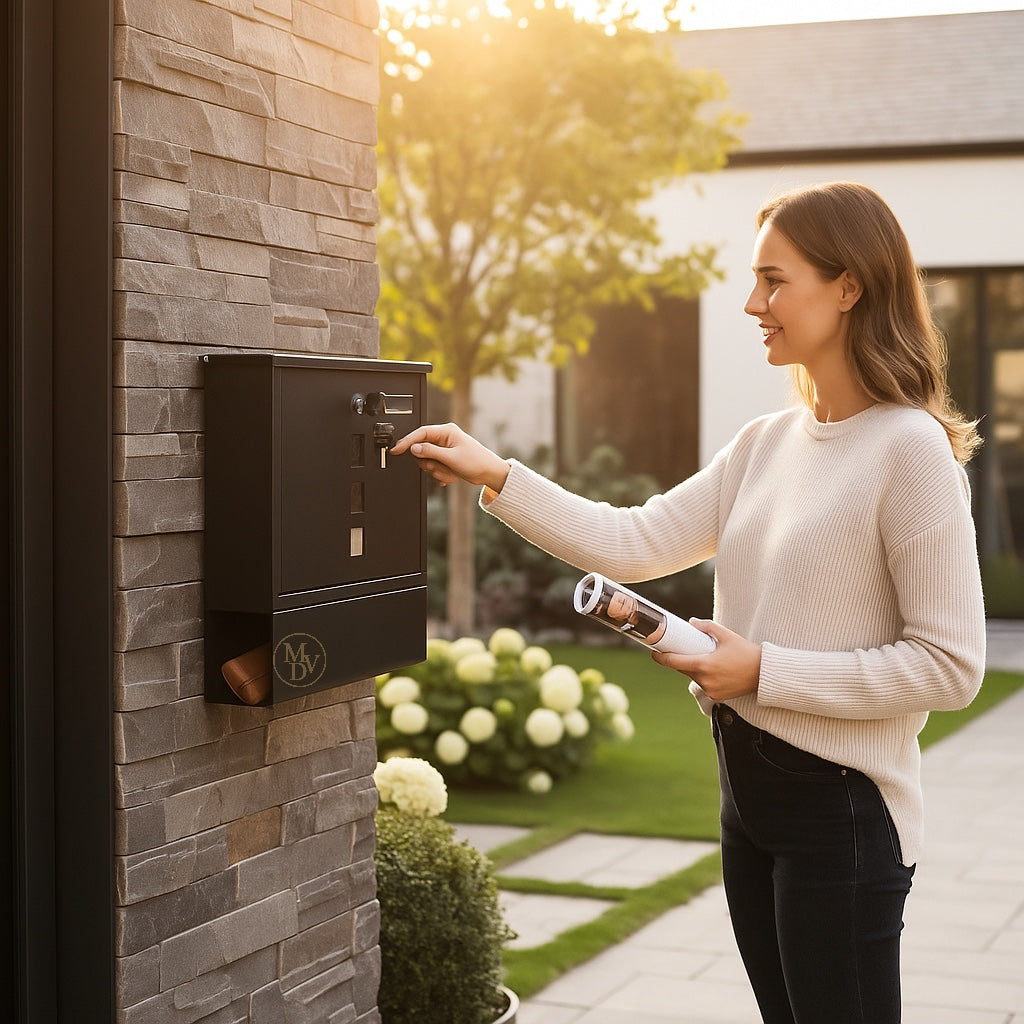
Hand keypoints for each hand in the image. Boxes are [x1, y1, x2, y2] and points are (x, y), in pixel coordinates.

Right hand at [391, 423, 510, 491]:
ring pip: (427, 461)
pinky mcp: (445, 459)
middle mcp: (444, 438)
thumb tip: (414, 448)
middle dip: (429, 463)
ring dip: (437, 470)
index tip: (396, 450)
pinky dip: (441, 474)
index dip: (407, 442)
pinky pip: (434, 468)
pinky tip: (452, 475)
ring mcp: (444, 449)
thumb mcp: (452, 458)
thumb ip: (431, 452)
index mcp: (446, 431)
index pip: (420, 433)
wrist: (489, 473)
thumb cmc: (477, 462)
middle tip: (441, 467)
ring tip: (450, 471)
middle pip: (422, 450)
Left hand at [651, 619, 760, 701]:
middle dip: (679, 660)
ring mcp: (711, 690)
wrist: (764, 674)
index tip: (654, 653)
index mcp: (704, 665)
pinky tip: (712, 670)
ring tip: (703, 658)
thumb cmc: (746, 653)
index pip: (674, 663)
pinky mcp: (717, 697)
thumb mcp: (726, 635)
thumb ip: (707, 627)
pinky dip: (704, 678)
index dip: (661, 658)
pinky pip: (703, 685)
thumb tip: (691, 622)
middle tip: (679, 649)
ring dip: (693, 669)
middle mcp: (705, 680)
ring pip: (693, 678)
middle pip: (682, 670)